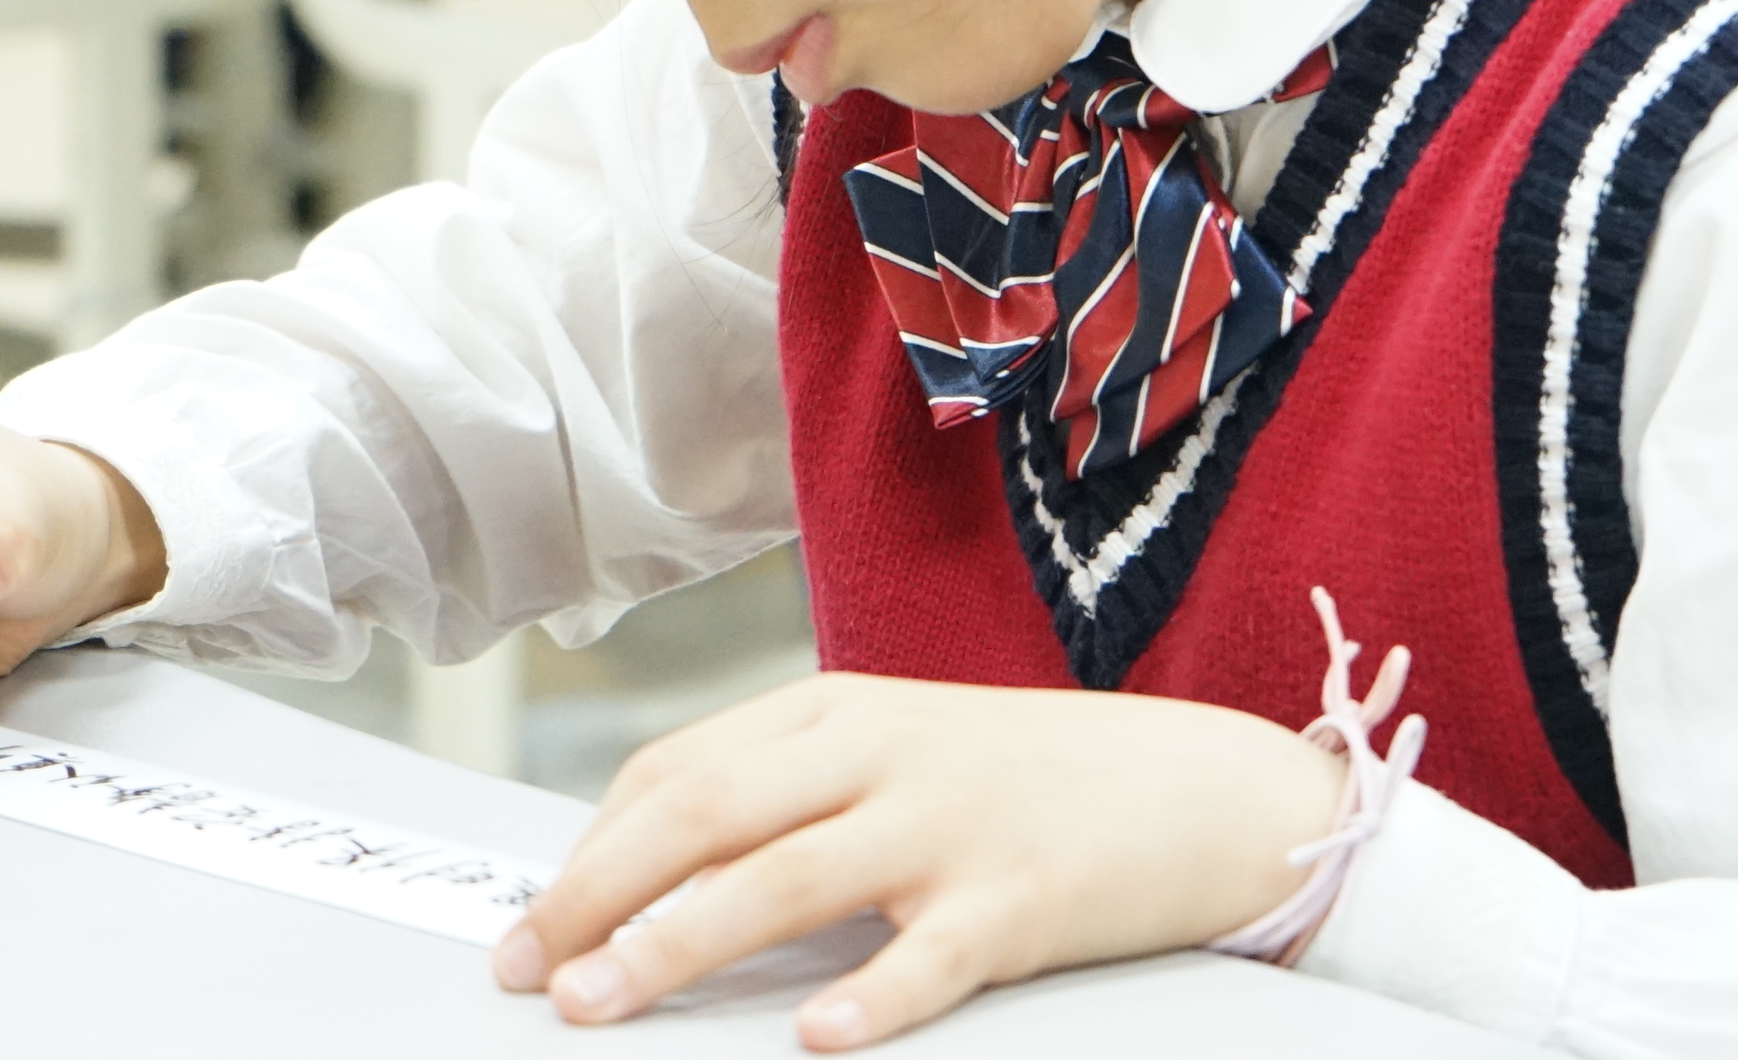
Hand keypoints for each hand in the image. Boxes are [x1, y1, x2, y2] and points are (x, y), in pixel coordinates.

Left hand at [496, 673, 1345, 1048]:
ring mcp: (951, 822)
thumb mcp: (904, 755)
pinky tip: (815, 1036)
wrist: (1207, 788)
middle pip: (704, 811)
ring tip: (601, 1001)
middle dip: (595, 891)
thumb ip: (796, 794)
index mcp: (840, 710)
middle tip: (530, 967)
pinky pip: (928, 955)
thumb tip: (660, 874)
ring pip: (783, 877)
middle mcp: (882, 752)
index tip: (535, 919)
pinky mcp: (1020, 899)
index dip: (592, 847)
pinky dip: (866, 996)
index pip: (679, 768)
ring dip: (673, 944)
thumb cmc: (1040, 783)